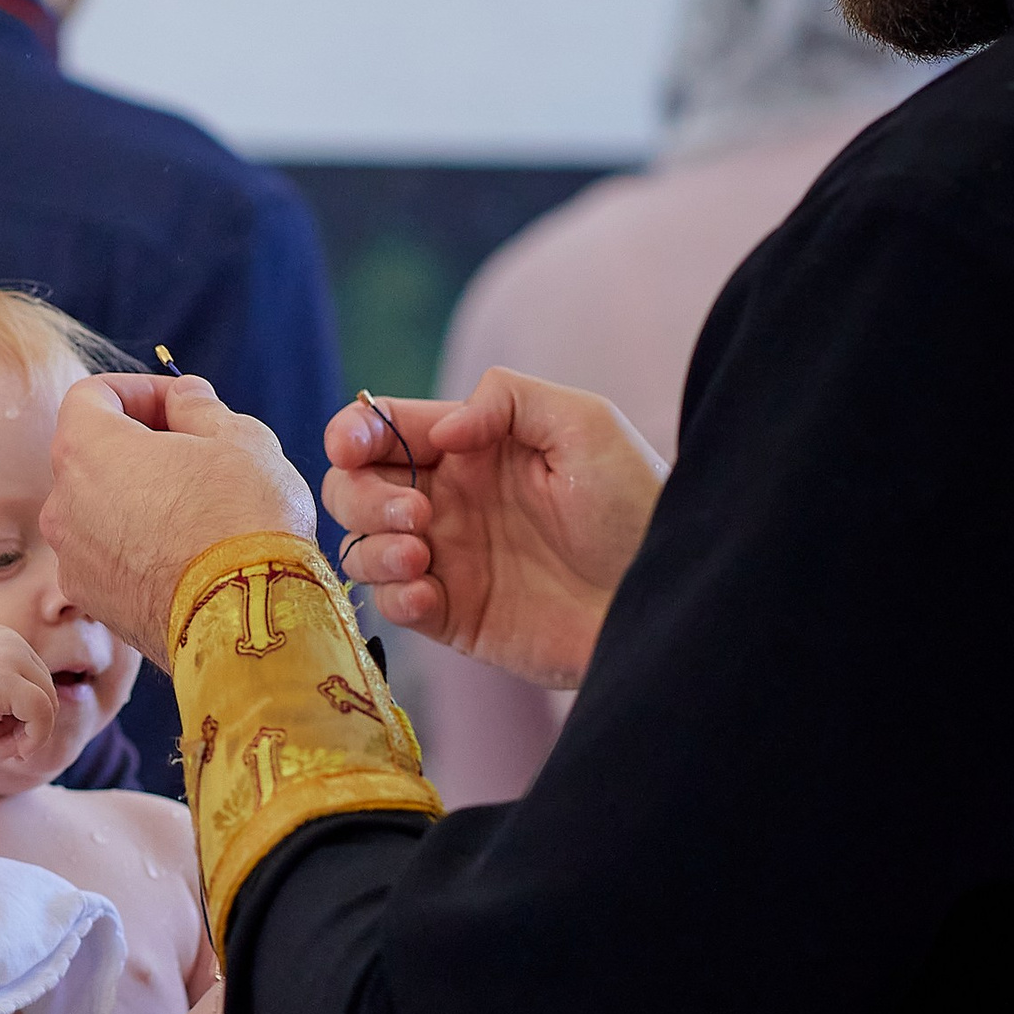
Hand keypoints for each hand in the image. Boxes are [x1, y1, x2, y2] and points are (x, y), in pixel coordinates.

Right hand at [0, 626, 59, 757]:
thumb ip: (1, 684)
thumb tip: (39, 714)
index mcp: (2, 636)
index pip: (36, 680)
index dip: (21, 714)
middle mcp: (10, 640)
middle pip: (46, 693)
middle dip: (24, 727)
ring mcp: (10, 658)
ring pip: (48, 706)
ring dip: (23, 737)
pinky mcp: (6, 682)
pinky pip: (42, 717)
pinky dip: (29, 741)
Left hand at [41, 375, 315, 660]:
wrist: (244, 621)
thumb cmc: (242, 518)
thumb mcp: (237, 438)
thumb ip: (199, 407)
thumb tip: (184, 399)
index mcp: (85, 449)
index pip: (91, 395)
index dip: (139, 390)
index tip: (181, 403)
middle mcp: (64, 504)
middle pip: (92, 454)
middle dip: (142, 444)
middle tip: (199, 451)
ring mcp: (74, 560)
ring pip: (100, 509)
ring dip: (141, 497)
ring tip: (200, 506)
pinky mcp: (95, 603)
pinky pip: (111, 556)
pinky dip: (140, 544)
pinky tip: (189, 552)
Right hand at [321, 373, 664, 689]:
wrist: (661, 593)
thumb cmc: (635, 503)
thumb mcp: (584, 423)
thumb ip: (508, 398)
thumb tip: (441, 432)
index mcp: (471, 448)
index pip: (384, 430)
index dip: (352, 432)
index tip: (353, 447)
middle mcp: (449, 501)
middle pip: (354, 488)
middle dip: (363, 496)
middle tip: (418, 514)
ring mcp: (447, 560)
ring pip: (361, 547)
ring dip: (373, 547)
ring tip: (423, 555)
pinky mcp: (454, 616)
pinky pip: (392, 605)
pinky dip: (394, 596)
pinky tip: (430, 594)